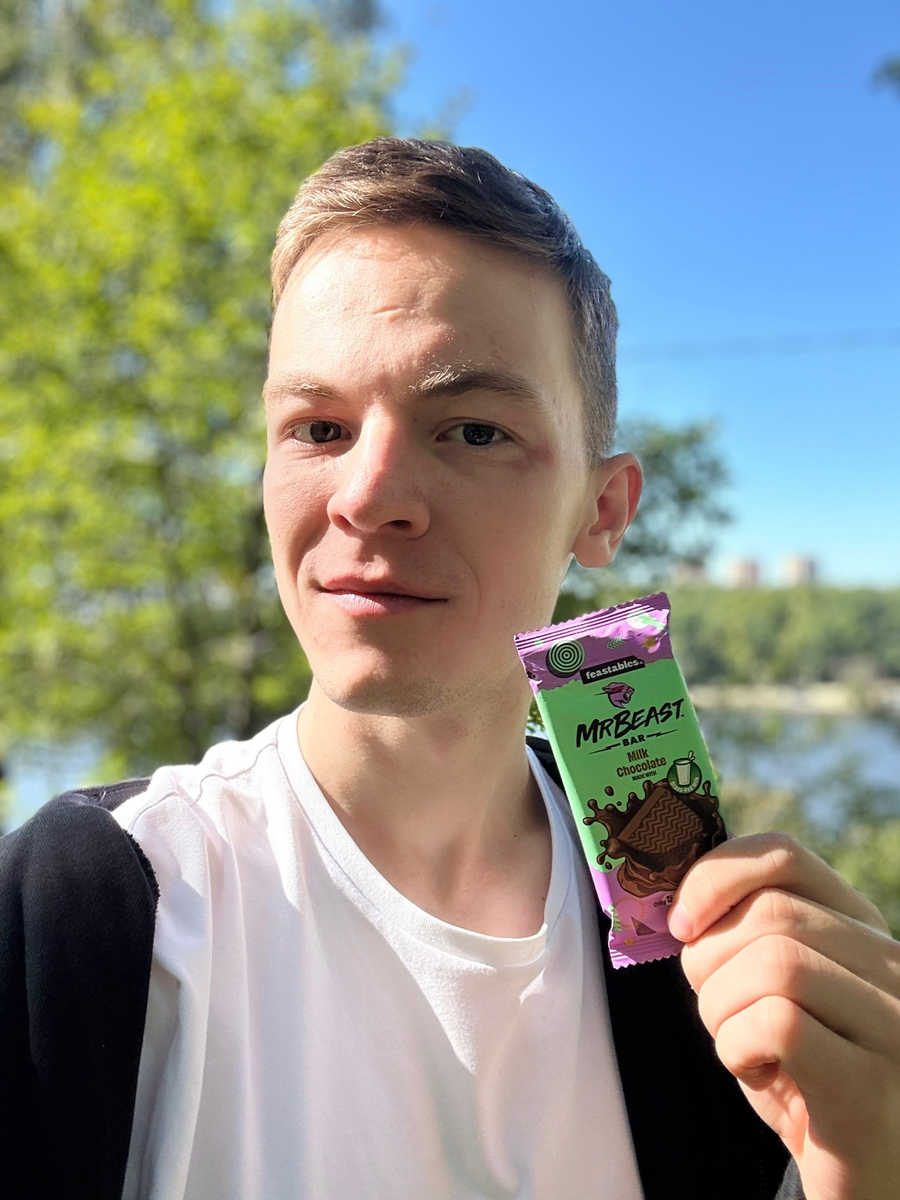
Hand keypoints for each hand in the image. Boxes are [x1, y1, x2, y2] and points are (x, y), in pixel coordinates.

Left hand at [668, 832, 899, 1199]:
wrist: (860, 1176)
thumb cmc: (801, 1078)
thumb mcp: (772, 991)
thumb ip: (744, 936)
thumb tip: (672, 896)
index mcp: (860, 927)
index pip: (782, 853)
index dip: (714, 875)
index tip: (682, 923)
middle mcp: (890, 964)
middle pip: (767, 912)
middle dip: (709, 960)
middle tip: (717, 1010)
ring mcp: (891, 1021)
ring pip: (773, 962)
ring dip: (722, 1008)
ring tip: (740, 1046)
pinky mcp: (872, 1082)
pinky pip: (777, 1024)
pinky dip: (739, 1049)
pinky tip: (761, 1075)